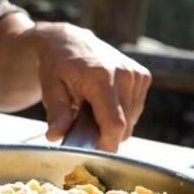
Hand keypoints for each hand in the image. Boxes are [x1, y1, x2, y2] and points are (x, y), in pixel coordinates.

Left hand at [30, 22, 151, 151]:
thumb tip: (55, 136)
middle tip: (83, 125)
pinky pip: (135, 111)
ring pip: (131, 122)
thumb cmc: (57, 68)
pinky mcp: (143, 76)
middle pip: (124, 127)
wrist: (69, 43)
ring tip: (91, 109)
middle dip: (104, 134)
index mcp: (102, 78)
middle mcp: (125, 74)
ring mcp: (137, 74)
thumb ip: (57, 114)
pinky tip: (103, 102)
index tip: (91, 150)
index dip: (105, 144)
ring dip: (112, 124)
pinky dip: (120, 114)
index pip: (114, 124)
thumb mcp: (51, 90)